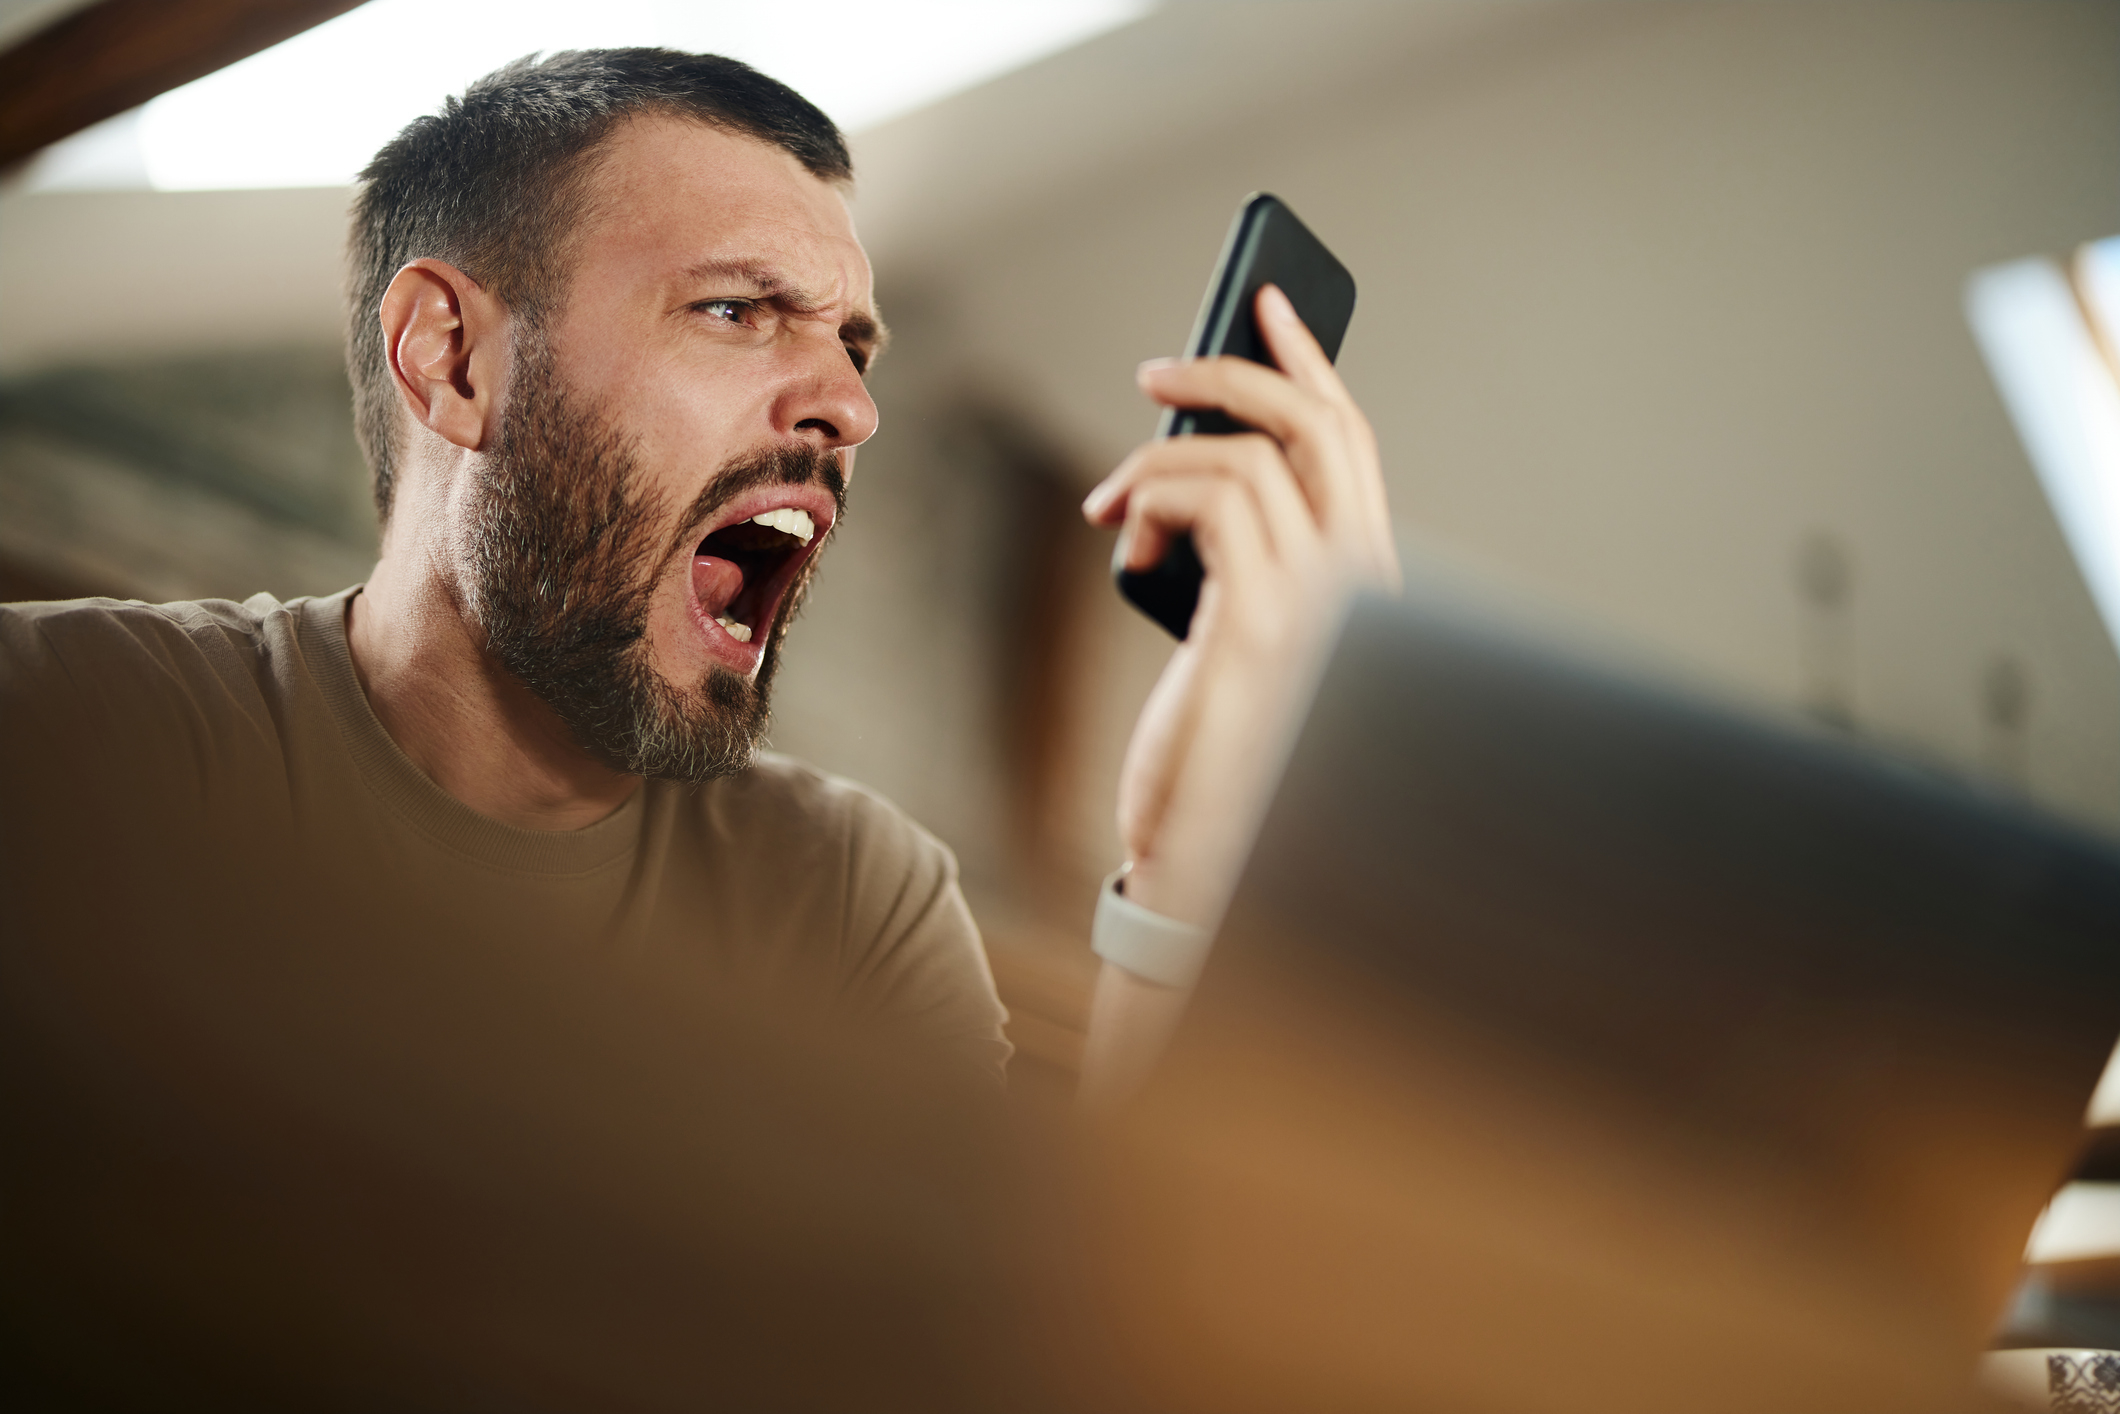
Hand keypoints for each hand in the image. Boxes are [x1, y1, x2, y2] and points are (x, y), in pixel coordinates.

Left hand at [1082, 284, 1398, 928]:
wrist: (1205, 857)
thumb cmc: (1213, 754)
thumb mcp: (1231, 631)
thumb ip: (1239, 551)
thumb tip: (1192, 461)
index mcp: (1363, 586)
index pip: (1353, 444)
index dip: (1311, 363)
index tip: (1265, 303)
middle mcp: (1362, 586)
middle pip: (1320, 426)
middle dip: (1239, 369)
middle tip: (1158, 363)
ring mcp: (1322, 604)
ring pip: (1246, 456)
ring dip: (1159, 459)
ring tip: (1109, 504)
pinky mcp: (1263, 624)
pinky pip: (1207, 500)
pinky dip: (1149, 499)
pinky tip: (1120, 542)